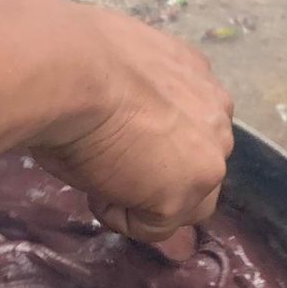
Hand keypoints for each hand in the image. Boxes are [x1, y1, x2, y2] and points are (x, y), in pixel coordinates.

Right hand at [31, 7, 233, 249]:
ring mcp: (208, 160)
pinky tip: (96, 185)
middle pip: (199, 168)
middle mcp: (217, 116)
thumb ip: (140, 99)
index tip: (117, 137)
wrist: (69, 72)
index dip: (154, 142)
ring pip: (186, 205)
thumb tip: (129, 132)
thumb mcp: (119, 72)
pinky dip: (119, 215)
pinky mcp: (183, 196)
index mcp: (200, 78)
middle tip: (110, 160)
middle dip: (159, 176)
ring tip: (101, 173)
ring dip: (144, 199)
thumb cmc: (75, 60)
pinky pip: (152, 227)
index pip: (193, 128)